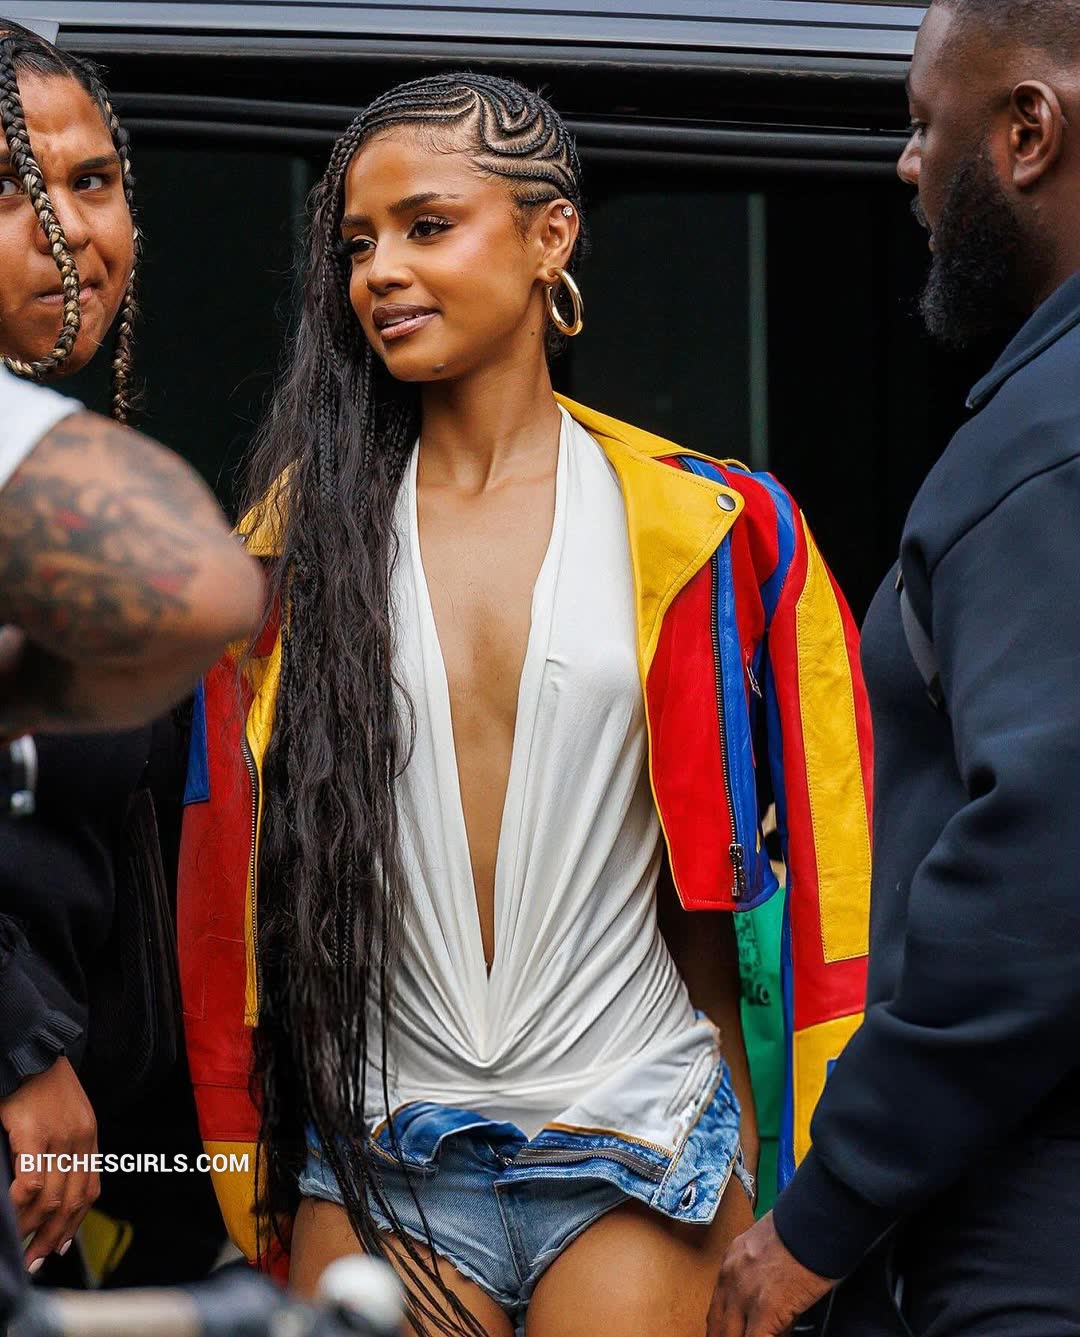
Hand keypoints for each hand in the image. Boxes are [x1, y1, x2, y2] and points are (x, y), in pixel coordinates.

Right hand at [0, 1056, 99, 1271]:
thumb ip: (63, 1148)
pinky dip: (23, 1203)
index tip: (59, 1245)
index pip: (90, 1189)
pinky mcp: (33, 1132)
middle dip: (54, 1235)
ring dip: (34, 1228)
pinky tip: (12, 1215)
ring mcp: (58, 1136)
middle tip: (35, 1260)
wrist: (30, 1050)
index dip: (74, 1222)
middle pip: (72, 1199)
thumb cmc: (42, 1085)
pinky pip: (33, 1178)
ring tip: (20, 1247)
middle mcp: (79, 1138)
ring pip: (52, 1196)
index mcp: (89, 1135)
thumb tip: (49, 1190)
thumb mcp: (65, 1116)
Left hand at [707, 1211, 834, 1336]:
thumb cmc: (800, 1229)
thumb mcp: (767, 1246)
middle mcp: (731, 1278)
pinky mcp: (765, 1309)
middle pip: (717, 1326)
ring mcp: (744, 1295)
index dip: (725, 1328)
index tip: (735, 1333)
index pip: (718, 1308)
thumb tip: (771, 1306)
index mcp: (731, 1262)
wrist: (815, 1222)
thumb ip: (760, 1275)